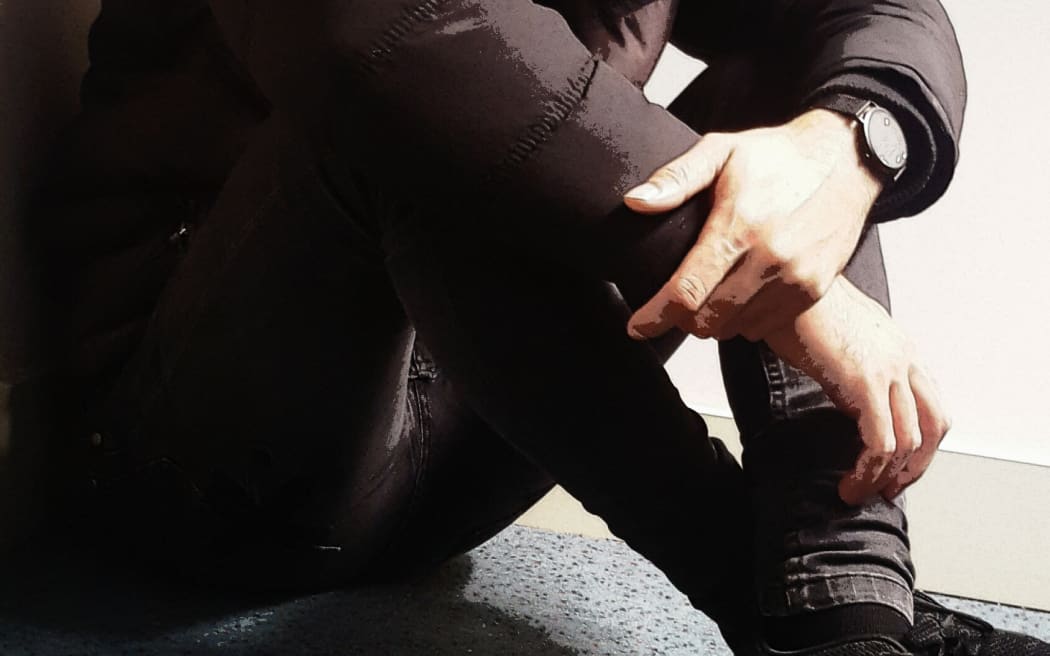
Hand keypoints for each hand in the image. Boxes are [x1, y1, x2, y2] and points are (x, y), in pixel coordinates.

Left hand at [624, 109, 882, 342]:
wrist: (847, 160)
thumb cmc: (780, 156)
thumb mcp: (722, 150)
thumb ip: (677, 178)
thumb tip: (636, 202)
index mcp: (739, 227)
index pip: (687, 291)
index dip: (655, 316)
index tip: (637, 327)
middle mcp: (769, 259)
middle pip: (707, 320)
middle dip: (682, 318)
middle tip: (677, 300)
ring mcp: (795, 279)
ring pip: (734, 328)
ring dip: (714, 320)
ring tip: (711, 291)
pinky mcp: (813, 290)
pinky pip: (764, 326)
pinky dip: (744, 319)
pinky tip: (741, 292)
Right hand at [765, 276, 951, 503]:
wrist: (783, 285)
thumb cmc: (797, 307)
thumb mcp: (838, 338)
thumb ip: (853, 366)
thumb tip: (847, 399)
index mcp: (899, 348)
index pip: (930, 405)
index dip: (919, 444)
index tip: (893, 467)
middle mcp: (903, 358)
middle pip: (934, 426)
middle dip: (914, 467)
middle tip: (886, 488)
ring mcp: (888, 370)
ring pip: (909, 442)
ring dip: (885, 477)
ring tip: (859, 491)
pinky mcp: (864, 382)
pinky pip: (881, 442)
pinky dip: (868, 471)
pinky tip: (849, 482)